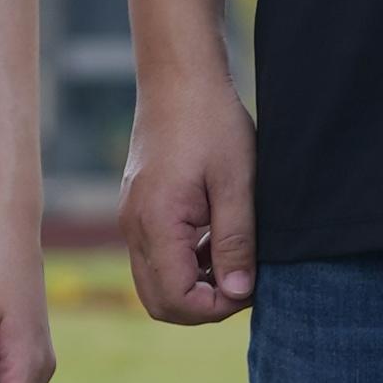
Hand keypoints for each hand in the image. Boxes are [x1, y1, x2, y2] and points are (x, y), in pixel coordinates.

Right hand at [120, 72, 257, 323]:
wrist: (178, 76)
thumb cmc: (211, 121)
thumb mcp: (237, 182)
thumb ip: (236, 242)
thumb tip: (238, 293)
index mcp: (157, 222)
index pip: (178, 300)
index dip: (218, 306)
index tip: (251, 284)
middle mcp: (134, 226)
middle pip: (160, 302)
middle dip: (204, 305)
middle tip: (243, 279)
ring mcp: (132, 218)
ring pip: (156, 282)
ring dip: (194, 284)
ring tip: (232, 255)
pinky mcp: (138, 209)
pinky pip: (155, 257)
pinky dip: (184, 263)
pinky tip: (214, 238)